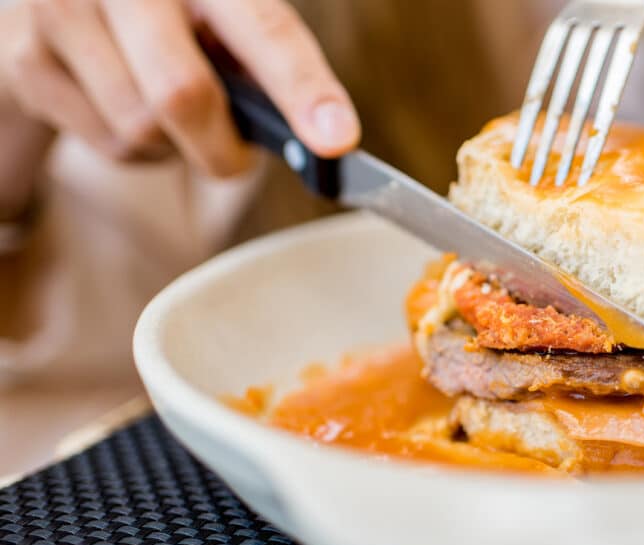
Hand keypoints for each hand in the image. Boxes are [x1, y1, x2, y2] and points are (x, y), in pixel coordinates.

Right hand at [0, 0, 360, 177]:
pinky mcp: (28, 59)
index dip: (302, 87)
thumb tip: (319, 131)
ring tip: (164, 104)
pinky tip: (124, 103)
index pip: (263, 28)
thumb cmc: (171, 12)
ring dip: (173, 146)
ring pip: (142, 131)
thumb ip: (264, 58)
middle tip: (237, 155)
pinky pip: (107, 145)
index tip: (337, 138)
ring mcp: (63, 12)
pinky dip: (135, 149)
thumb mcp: (223, 11)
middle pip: (183, 96)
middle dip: (221, 148)